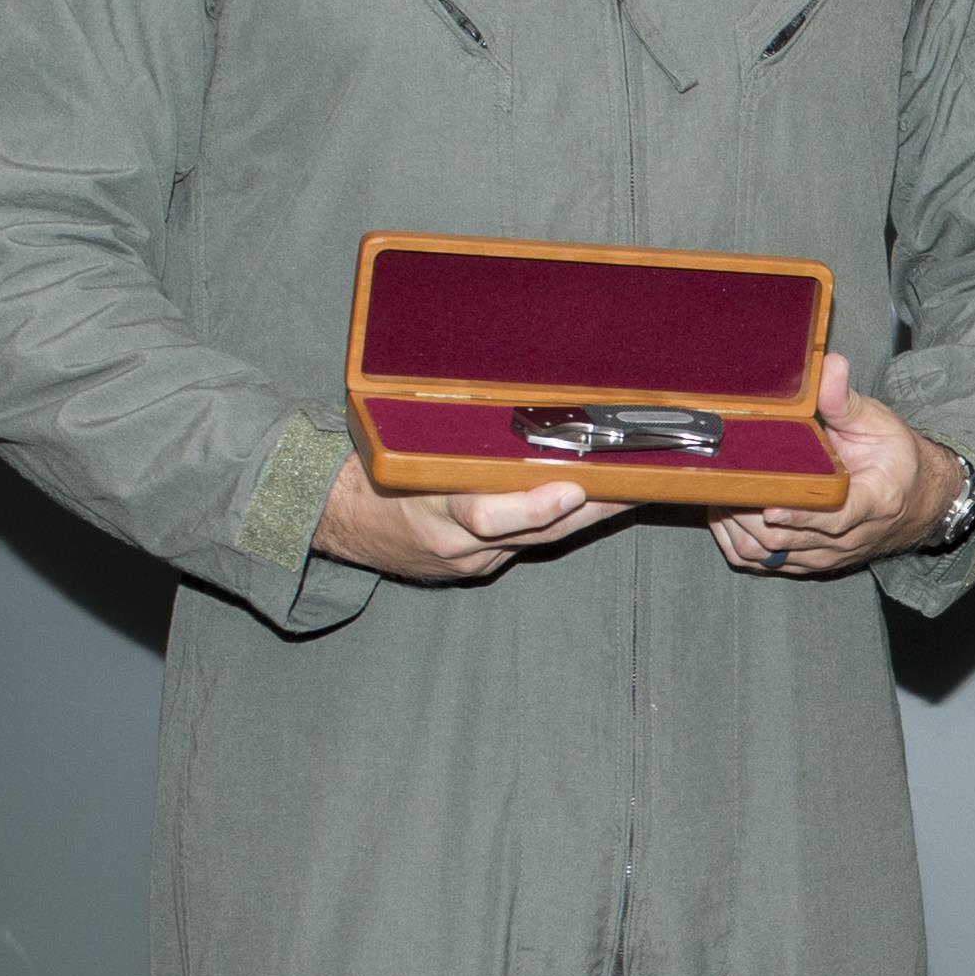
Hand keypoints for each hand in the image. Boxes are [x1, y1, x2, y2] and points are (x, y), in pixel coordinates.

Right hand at [316, 453, 608, 584]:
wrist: (343, 519)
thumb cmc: (374, 469)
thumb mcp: (405, 446)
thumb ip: (451, 437)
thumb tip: (508, 406)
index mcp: (430, 502)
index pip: (486, 514)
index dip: (534, 506)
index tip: (573, 487)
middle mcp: (452, 539)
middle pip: (532, 532)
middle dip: (587, 511)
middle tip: (631, 487)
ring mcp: (466, 560)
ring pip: (537, 540)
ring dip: (583, 517)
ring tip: (628, 491)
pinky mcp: (474, 569)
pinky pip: (524, 546)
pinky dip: (555, 526)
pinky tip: (590, 507)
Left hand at [722, 355, 969, 576]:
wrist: (915, 501)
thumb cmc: (895, 460)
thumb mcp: (878, 423)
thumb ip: (845, 400)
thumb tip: (828, 364)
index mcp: (875, 500)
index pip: (836, 517)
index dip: (800, 515)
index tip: (771, 507)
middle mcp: (851, 536)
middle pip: (793, 541)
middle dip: (752, 518)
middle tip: (725, 487)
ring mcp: (829, 554)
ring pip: (773, 557)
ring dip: (740, 531)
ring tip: (720, 497)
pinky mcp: (812, 562)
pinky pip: (767, 565)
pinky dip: (740, 545)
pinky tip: (726, 517)